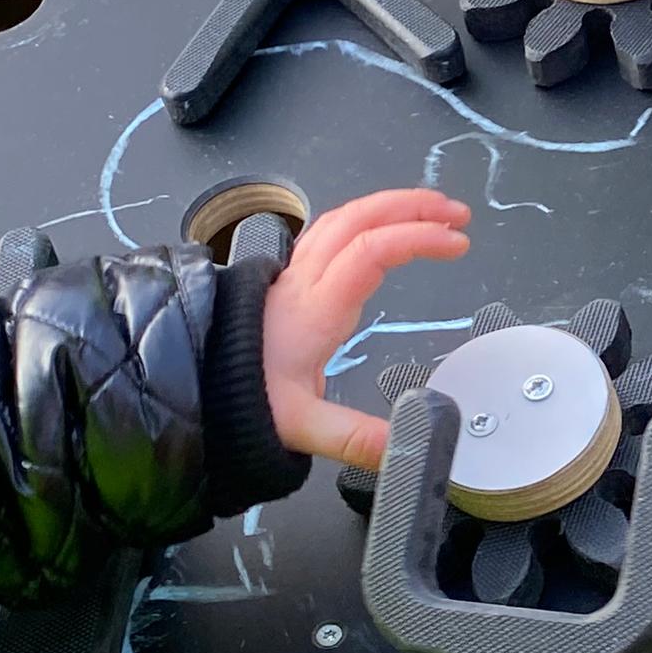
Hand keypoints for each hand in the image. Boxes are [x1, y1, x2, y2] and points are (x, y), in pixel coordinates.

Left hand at [258, 187, 474, 467]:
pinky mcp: (288, 280)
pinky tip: (384, 229)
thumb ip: (354, 437)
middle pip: (358, 218)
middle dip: (412, 207)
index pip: (369, 251)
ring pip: (342, 218)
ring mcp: (293, 275)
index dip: (417, 239)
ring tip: (433, 211)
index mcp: (314, 308)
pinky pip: (331, 231)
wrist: (192, 389)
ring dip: (390, 206)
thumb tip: (407, 446)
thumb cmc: (243, 401)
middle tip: (458, 214)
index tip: (459, 245)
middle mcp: (303, 280)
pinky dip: (367, 219)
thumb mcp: (301, 426)